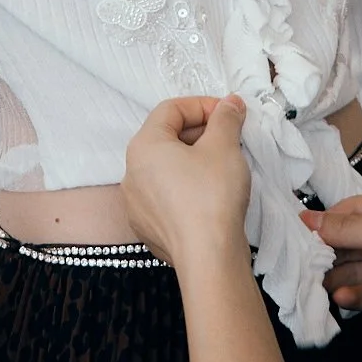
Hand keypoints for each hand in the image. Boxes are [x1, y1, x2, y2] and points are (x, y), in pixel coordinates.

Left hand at [122, 96, 249, 268]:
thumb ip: (225, 118)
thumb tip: (230, 104)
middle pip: (166, 138)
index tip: (229, 113)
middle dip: (200, 133)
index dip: (203, 105)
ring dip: (193, 161)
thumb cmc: (212, 194)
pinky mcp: (147, 228)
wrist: (208, 257)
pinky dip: (186, 188)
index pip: (170, 109)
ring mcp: (135, 204)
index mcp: (143, 146)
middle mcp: (130, 173)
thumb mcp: (224, 146)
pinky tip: (209, 197)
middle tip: (230, 138)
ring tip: (222, 166)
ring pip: (166, 169)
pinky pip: (166, 197)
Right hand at [302, 190, 361, 351]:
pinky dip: (353, 295)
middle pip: (355, 239)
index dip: (329, 218)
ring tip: (312, 282)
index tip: (297, 229)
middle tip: (299, 259)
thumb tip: (308, 219)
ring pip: (358, 268)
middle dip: (330, 249)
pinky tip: (340, 298)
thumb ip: (349, 228)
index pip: (357, 209)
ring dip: (337, 275)